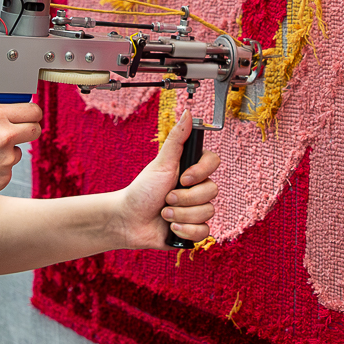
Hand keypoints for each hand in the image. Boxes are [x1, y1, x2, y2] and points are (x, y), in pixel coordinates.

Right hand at [0, 98, 41, 212]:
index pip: (32, 109)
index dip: (31, 111)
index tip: (27, 115)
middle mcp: (4, 137)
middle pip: (35, 130)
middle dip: (28, 129)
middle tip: (16, 131)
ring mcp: (5, 160)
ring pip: (17, 152)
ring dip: (6, 151)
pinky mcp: (2, 179)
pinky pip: (5, 170)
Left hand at [112, 112, 219, 248]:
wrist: (129, 221)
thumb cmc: (142, 191)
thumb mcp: (161, 163)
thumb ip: (177, 139)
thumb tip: (187, 112)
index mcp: (191, 170)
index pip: (214, 163)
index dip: (201, 172)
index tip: (182, 178)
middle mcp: (197, 188)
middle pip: (212, 191)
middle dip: (185, 198)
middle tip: (166, 198)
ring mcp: (196, 209)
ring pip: (208, 212)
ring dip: (181, 214)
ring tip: (164, 213)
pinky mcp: (194, 229)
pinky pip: (204, 232)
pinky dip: (185, 230)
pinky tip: (171, 227)